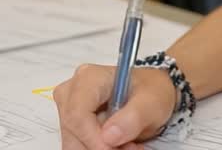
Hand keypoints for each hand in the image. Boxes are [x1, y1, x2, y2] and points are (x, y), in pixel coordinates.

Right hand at [52, 64, 175, 149]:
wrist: (150, 95)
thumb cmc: (151, 91)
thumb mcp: (153, 101)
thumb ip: (134, 116)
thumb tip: (109, 136)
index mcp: (89, 78)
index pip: (77, 114)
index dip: (92, 138)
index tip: (112, 148)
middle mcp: (72, 91)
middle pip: (72, 131)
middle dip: (99, 146)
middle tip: (129, 147)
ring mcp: (67, 107)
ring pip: (72, 143)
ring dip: (98, 149)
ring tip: (126, 145)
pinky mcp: (70, 123)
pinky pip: (76, 145)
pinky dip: (95, 148)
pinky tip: (116, 145)